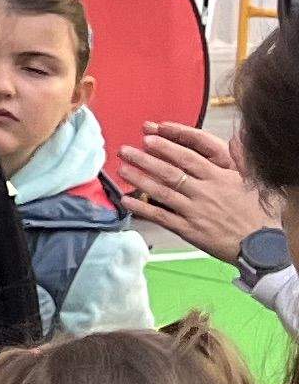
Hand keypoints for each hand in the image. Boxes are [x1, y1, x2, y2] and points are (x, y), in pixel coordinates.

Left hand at [117, 118, 273, 263]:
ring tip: (122, 169)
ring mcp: (195, 212)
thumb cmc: (257, 213)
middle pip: (170, 172)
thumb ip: (241, 158)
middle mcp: (205, 193)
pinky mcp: (189, 230)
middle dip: (145, 159)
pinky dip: (143, 209)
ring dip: (139, 180)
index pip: (188, 158)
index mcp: (220, 178)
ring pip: (162, 192)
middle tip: (125, 150)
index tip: (148, 138)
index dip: (166, 148)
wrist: (262, 246)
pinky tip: (127, 201)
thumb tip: (235, 138)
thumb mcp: (254, 181)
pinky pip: (162, 216)